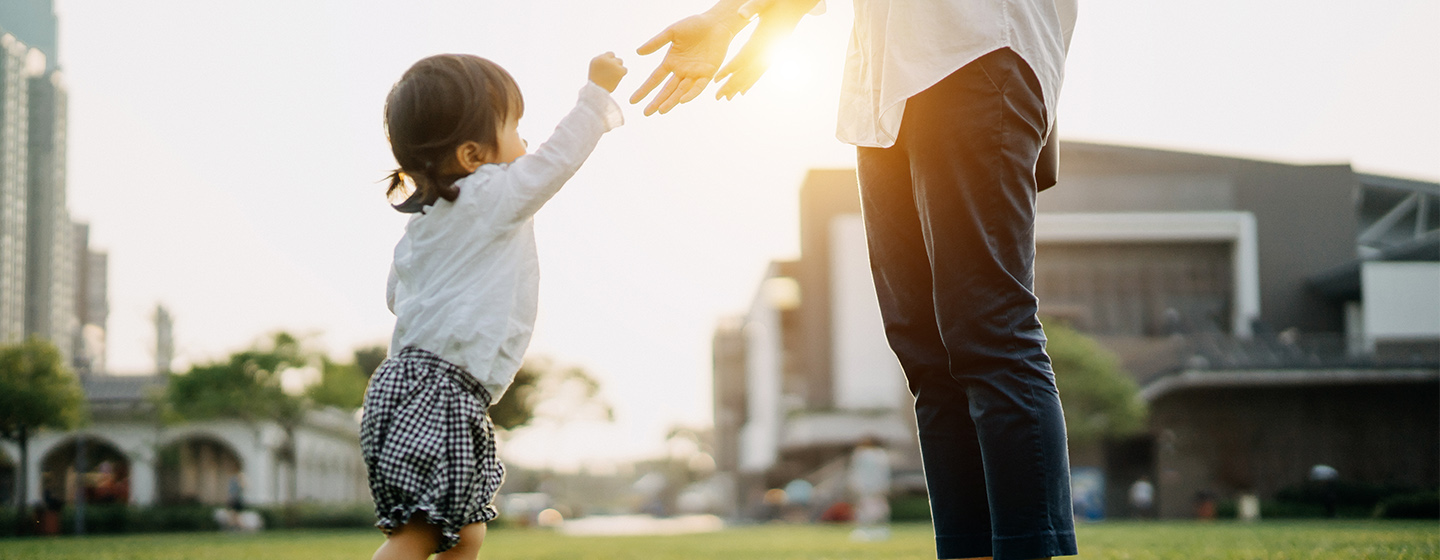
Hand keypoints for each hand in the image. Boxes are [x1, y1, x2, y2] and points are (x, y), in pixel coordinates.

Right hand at [589, 52, 627, 92]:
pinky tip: (617, 78)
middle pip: (615, 58)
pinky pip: (625, 69)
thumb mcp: (595, 68)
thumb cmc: (596, 82)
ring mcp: (613, 64)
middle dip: (614, 64)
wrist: (598, 92)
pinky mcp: (619, 70)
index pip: (610, 54)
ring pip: (620, 61)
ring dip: (618, 68)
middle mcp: (605, 59)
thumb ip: (602, 61)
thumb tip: (612, 57)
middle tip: (611, 73)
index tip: (608, 68)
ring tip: (613, 75)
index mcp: (598, 59)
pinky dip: (622, 73)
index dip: (610, 61)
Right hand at [630, 10, 745, 114]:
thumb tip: (638, 52)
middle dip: (656, 101)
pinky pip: (698, 87)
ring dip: (671, 101)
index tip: (632, 100)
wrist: (716, 23)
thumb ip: (656, 42)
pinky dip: (690, 94)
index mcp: (671, 62)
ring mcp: (694, 73)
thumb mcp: (672, 32)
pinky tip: (681, 101)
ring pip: (680, 91)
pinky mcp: (707, 73)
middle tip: (646, 113)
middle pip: (667, 90)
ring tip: (660, 111)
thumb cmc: (694, 25)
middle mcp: (681, 71)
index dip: (644, 90)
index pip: (655, 79)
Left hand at [715, 0, 813, 98]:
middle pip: (749, 70)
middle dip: (733, 84)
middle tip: (719, 97)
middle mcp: (768, 48)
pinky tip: (745, 88)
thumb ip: (754, 6)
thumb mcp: (766, 1)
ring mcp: (773, 51)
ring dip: (742, 85)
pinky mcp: (774, 51)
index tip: (716, 79)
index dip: (730, 69)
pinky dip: (753, 79)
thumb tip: (741, 14)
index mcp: (763, 37)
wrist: (798, 3)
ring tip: (730, 98)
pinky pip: (762, 69)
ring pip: (756, 72)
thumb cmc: (779, 0)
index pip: (744, 57)